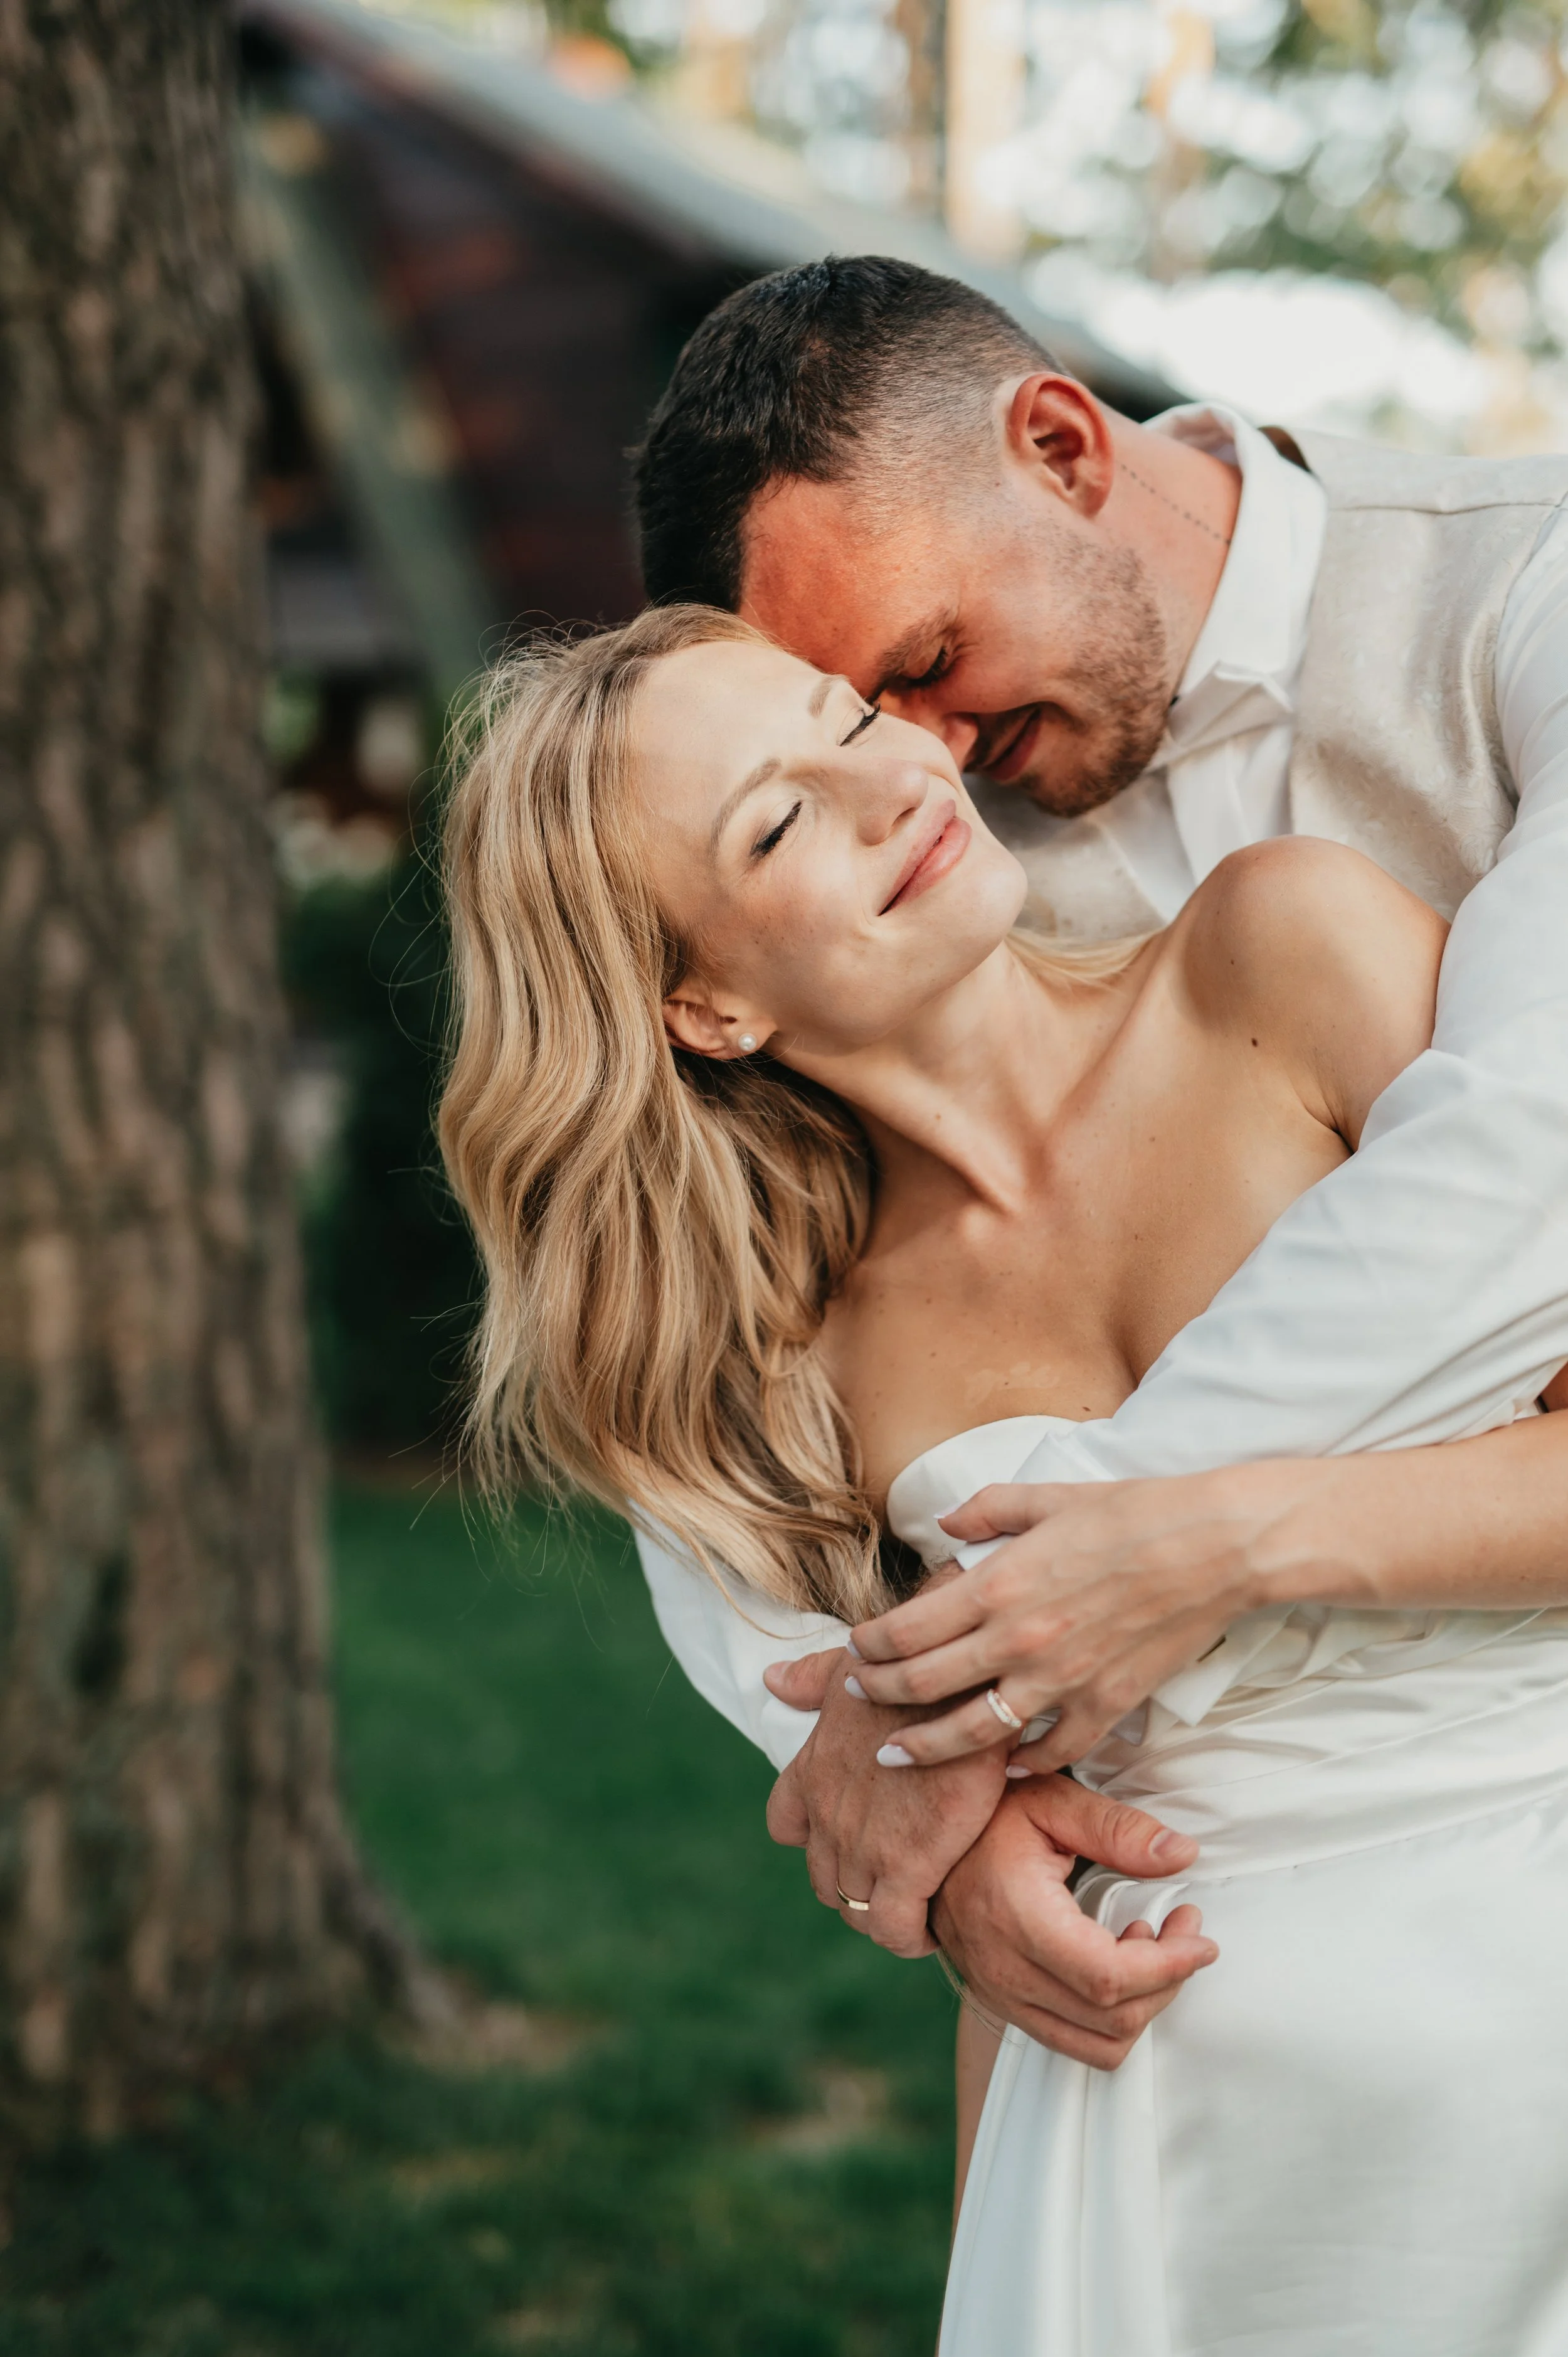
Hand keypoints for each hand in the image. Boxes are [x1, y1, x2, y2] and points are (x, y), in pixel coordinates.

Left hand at [762, 1646, 1009, 1955]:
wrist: (960, 1689)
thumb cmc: (910, 1671)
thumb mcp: (851, 1665)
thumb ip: (811, 1679)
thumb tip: (771, 1680)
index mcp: (812, 1772)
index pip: (784, 1823)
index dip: (811, 1836)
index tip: (847, 1835)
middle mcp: (827, 1816)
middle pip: (824, 1880)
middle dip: (853, 1885)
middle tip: (893, 1879)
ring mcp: (862, 1847)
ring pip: (856, 1911)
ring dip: (880, 1914)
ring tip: (914, 1906)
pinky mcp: (907, 1868)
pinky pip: (894, 1929)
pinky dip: (908, 1936)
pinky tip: (931, 1925)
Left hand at [847, 1465, 1292, 1768]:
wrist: (1214, 1545)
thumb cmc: (1133, 1512)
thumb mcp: (1047, 1496)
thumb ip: (987, 1510)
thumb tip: (946, 1524)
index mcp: (998, 1584)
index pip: (907, 1630)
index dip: (869, 1646)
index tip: (856, 1649)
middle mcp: (1018, 1640)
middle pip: (923, 1686)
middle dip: (878, 1696)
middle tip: (858, 1699)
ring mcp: (1062, 1680)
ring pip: (974, 1734)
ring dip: (927, 1749)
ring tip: (896, 1756)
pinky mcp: (1106, 1705)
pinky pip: (1053, 1751)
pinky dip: (1022, 1765)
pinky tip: (1002, 1767)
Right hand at [932, 1774, 1216, 2066]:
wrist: (924, 1841)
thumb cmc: (988, 1813)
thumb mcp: (1051, 1801)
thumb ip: (1117, 1829)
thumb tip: (1182, 1855)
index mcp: (1016, 1917)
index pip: (1107, 1978)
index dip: (1168, 1967)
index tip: (1200, 1938)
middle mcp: (1002, 1970)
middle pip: (1110, 2021)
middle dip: (1167, 1982)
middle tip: (1184, 1930)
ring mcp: (997, 1994)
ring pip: (1094, 2046)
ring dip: (1141, 2006)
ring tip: (1149, 1946)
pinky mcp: (1000, 2003)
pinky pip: (1070, 2040)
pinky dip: (1108, 2017)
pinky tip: (1114, 1960)